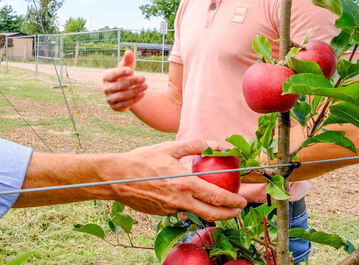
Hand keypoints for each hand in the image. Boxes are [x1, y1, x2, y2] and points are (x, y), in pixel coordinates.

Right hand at [103, 50, 147, 111]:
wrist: (125, 92)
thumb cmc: (125, 77)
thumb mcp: (127, 68)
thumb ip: (128, 61)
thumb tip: (129, 52)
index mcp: (106, 77)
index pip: (113, 74)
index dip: (121, 72)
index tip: (131, 71)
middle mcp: (106, 88)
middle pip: (119, 85)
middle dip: (132, 82)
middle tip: (144, 77)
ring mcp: (109, 99)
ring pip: (122, 95)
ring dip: (135, 90)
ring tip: (146, 86)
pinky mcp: (115, 107)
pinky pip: (125, 104)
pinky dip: (134, 99)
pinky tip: (142, 94)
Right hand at [107, 139, 245, 220]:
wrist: (117, 177)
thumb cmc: (142, 160)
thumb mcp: (169, 148)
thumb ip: (195, 145)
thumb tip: (217, 144)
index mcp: (184, 183)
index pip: (216, 197)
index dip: (233, 201)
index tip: (242, 201)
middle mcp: (180, 200)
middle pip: (212, 214)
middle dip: (228, 214)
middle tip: (237, 210)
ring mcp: (170, 209)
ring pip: (197, 215)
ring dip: (211, 213)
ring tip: (219, 207)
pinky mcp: (162, 213)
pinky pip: (181, 211)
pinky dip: (190, 207)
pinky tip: (190, 199)